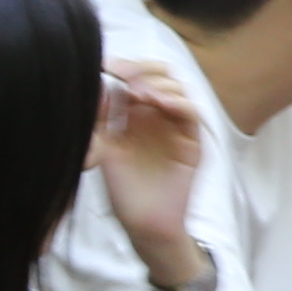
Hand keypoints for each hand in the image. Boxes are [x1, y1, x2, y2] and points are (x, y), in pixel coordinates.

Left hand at [92, 61, 211, 265]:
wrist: (144, 225)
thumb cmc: (124, 191)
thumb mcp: (103, 149)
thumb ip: (101, 119)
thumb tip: (100, 85)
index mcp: (134, 115)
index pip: (135, 77)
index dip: (123, 67)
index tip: (105, 65)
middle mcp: (157, 116)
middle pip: (159, 75)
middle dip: (142, 69)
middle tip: (125, 74)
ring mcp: (176, 128)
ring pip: (177, 88)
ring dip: (158, 84)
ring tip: (140, 93)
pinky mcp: (192, 143)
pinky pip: (191, 114)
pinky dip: (177, 102)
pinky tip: (159, 103)